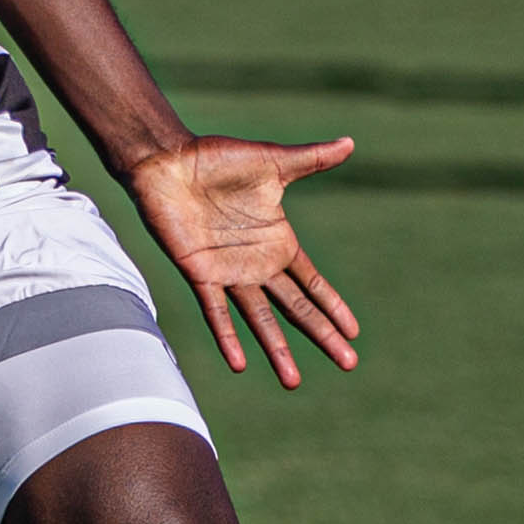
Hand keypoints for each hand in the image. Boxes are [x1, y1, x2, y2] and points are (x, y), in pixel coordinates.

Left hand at [124, 135, 360, 387]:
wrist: (169, 161)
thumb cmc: (218, 159)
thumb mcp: (273, 161)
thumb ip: (311, 160)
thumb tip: (350, 142)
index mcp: (278, 242)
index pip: (313, 283)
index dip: (333, 306)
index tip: (353, 333)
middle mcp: (257, 264)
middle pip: (296, 308)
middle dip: (321, 335)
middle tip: (348, 364)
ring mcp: (229, 273)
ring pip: (260, 319)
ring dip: (277, 349)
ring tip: (293, 381)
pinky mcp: (200, 273)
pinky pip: (216, 312)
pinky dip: (227, 337)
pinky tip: (240, 363)